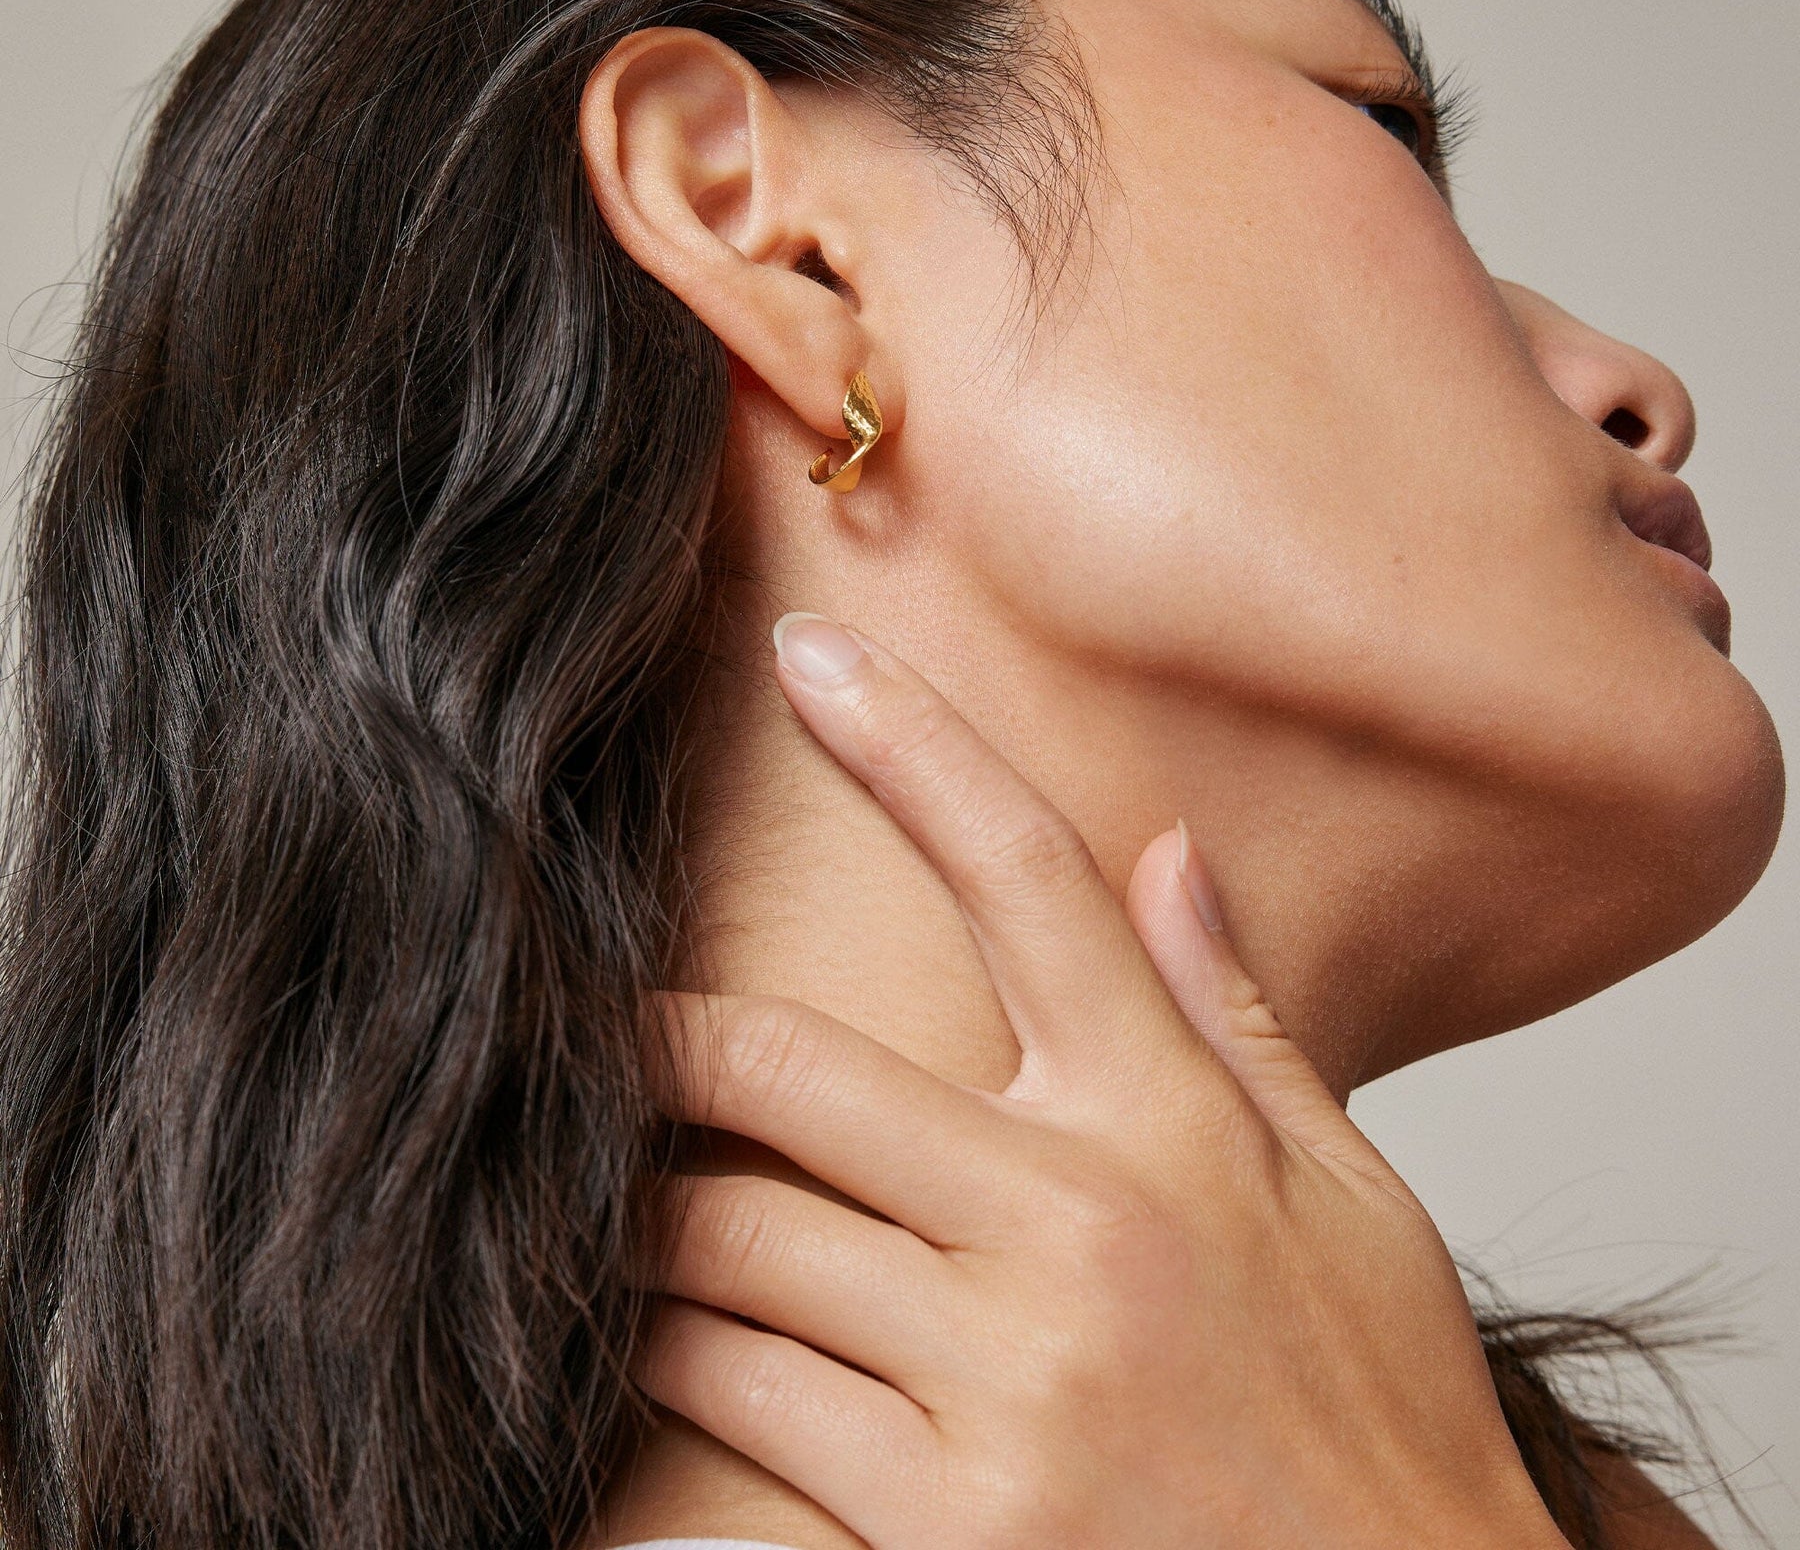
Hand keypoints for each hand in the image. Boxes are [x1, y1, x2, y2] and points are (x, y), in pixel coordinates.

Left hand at [638, 613, 1567, 1549]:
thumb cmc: (1377, 1423)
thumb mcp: (1349, 1199)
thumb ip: (1235, 1018)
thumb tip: (1172, 853)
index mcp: (1173, 1125)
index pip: (1026, 878)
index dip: (913, 746)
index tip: (815, 657)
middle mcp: (1077, 1227)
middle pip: (795, 1074)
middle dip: (665, 1047)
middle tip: (593, 1028)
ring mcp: (1003, 1382)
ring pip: (735, 1253)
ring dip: (649, 1221)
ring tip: (613, 1200)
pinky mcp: (945, 1529)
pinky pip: (747, 1411)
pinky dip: (678, 1367)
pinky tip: (653, 1344)